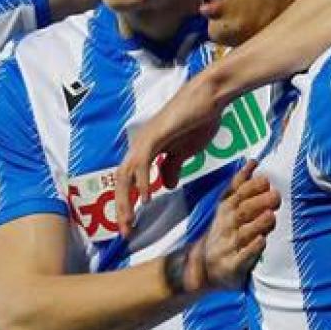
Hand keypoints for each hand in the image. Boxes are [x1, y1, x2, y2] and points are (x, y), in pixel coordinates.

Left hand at [115, 73, 228, 231]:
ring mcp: (145, 140)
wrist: (209, 98)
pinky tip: (146, 198)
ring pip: (126, 174)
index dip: (127, 204)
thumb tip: (166, 186)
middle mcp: (140, 145)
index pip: (129, 181)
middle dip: (121, 208)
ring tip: (129, 221)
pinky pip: (143, 162)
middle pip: (121, 181)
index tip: (131, 226)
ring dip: (126, 200)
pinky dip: (142, 181)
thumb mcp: (185, 151)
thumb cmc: (199, 120)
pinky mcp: (155, 135)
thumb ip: (173, 166)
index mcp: (146, 150)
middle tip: (125, 232)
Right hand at [197, 162, 278, 289]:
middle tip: (276, 196)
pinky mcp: (232, 266)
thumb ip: (240, 185)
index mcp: (226, 209)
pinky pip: (242, 257)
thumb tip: (253, 161)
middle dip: (259, 202)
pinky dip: (252, 249)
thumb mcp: (226, 207)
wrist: (203, 268)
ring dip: (257, 223)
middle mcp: (226, 225)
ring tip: (270, 215)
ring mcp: (228, 246)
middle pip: (242, 211)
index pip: (237, 194)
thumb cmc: (224, 232)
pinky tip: (262, 241)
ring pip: (243, 233)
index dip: (252, 186)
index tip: (266, 180)